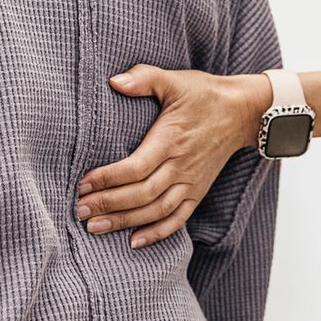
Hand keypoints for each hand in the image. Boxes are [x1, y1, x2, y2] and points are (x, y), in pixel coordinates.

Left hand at [76, 66, 270, 246]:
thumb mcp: (174, 80)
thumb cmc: (203, 94)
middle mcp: (181, 166)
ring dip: (125, 222)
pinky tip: (134, 242)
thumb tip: (114, 82)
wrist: (241, 112)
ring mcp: (191, 182)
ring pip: (156, 210)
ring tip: (96, 228)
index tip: (83, 184)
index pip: (135, 167)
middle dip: (108, 205)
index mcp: (170, 140)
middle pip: (141, 194)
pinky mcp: (198, 192)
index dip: (108, 179)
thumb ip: (144, 78)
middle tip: (79, 211)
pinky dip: (157, 233)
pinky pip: (178, 219)